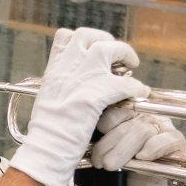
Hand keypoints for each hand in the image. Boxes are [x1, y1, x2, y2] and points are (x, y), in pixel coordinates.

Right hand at [9, 27, 150, 185]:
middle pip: (90, 36)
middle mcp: (66, 68)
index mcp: (53, 68)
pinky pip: (124, 83)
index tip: (93, 50)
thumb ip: (63, 84)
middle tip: (118, 56)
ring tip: (132, 65)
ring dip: (125, 54)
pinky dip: (135, 87)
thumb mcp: (49, 98)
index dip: (83, 40)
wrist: (46, 149)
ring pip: (109, 49)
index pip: (66, 36)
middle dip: (108, 42)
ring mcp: (80, 79)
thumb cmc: (48, 132)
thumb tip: (78, 83)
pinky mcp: (94, 96)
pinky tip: (139, 92)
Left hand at [91, 109, 185, 170]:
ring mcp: (164, 127)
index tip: (95, 137)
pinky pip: (168, 140)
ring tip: (109, 165)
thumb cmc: (121, 170)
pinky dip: (154, 148)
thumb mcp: (106, 151)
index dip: (105, 121)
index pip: (118, 107)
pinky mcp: (177, 143)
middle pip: (127, 122)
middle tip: (97, 161)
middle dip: (109, 142)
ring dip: (123, 149)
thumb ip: (100, 138)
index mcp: (129, 112)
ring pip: (142, 131)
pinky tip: (142, 157)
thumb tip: (86, 131)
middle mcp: (147, 116)